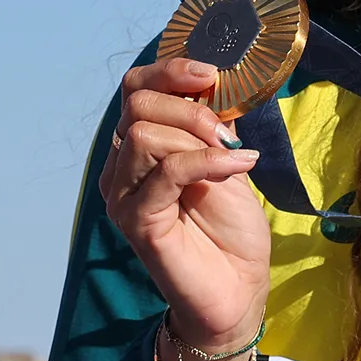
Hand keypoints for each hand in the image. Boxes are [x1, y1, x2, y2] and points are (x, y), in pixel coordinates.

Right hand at [98, 58, 269, 360]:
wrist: (238, 288)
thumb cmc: (231, 230)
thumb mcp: (226, 162)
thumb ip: (211, 127)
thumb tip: (215, 85)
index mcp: (138, 148)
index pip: (134, 89)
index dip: (169, 72)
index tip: (211, 74)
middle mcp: (120, 168)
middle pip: (137, 104)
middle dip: (190, 107)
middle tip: (227, 132)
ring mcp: (123, 196)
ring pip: (144, 133)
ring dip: (198, 136)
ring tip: (233, 157)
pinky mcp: (137, 221)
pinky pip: (167, 172)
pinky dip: (208, 161)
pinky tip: (240, 166)